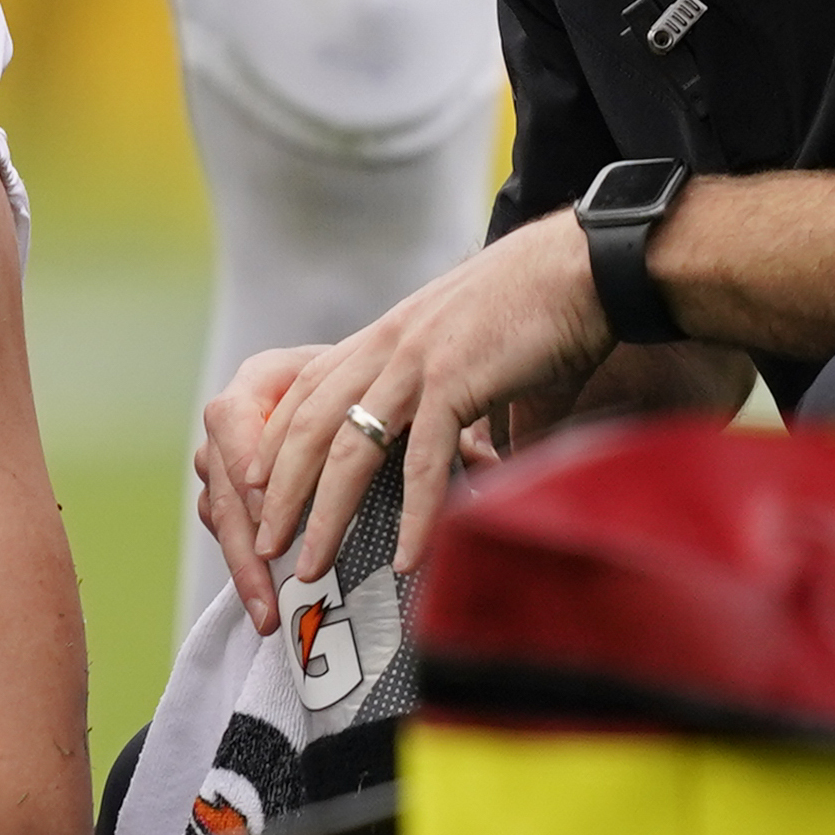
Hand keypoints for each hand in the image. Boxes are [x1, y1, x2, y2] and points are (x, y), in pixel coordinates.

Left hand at [206, 218, 608, 619]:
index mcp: (379, 343)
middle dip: (279, 494)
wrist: (580, 267)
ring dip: (325, 516)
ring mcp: (414, 367)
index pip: (303, 398)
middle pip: (307, 431)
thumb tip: (497, 463)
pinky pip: (424, 462)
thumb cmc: (537, 314)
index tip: (253, 490)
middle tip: (264, 546)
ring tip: (310, 567)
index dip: (273, 445)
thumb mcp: (474, 362)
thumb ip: (469, 414)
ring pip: (349, 451)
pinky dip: (414, 516)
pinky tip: (406, 558)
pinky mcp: (456, 382)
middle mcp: (383, 352)